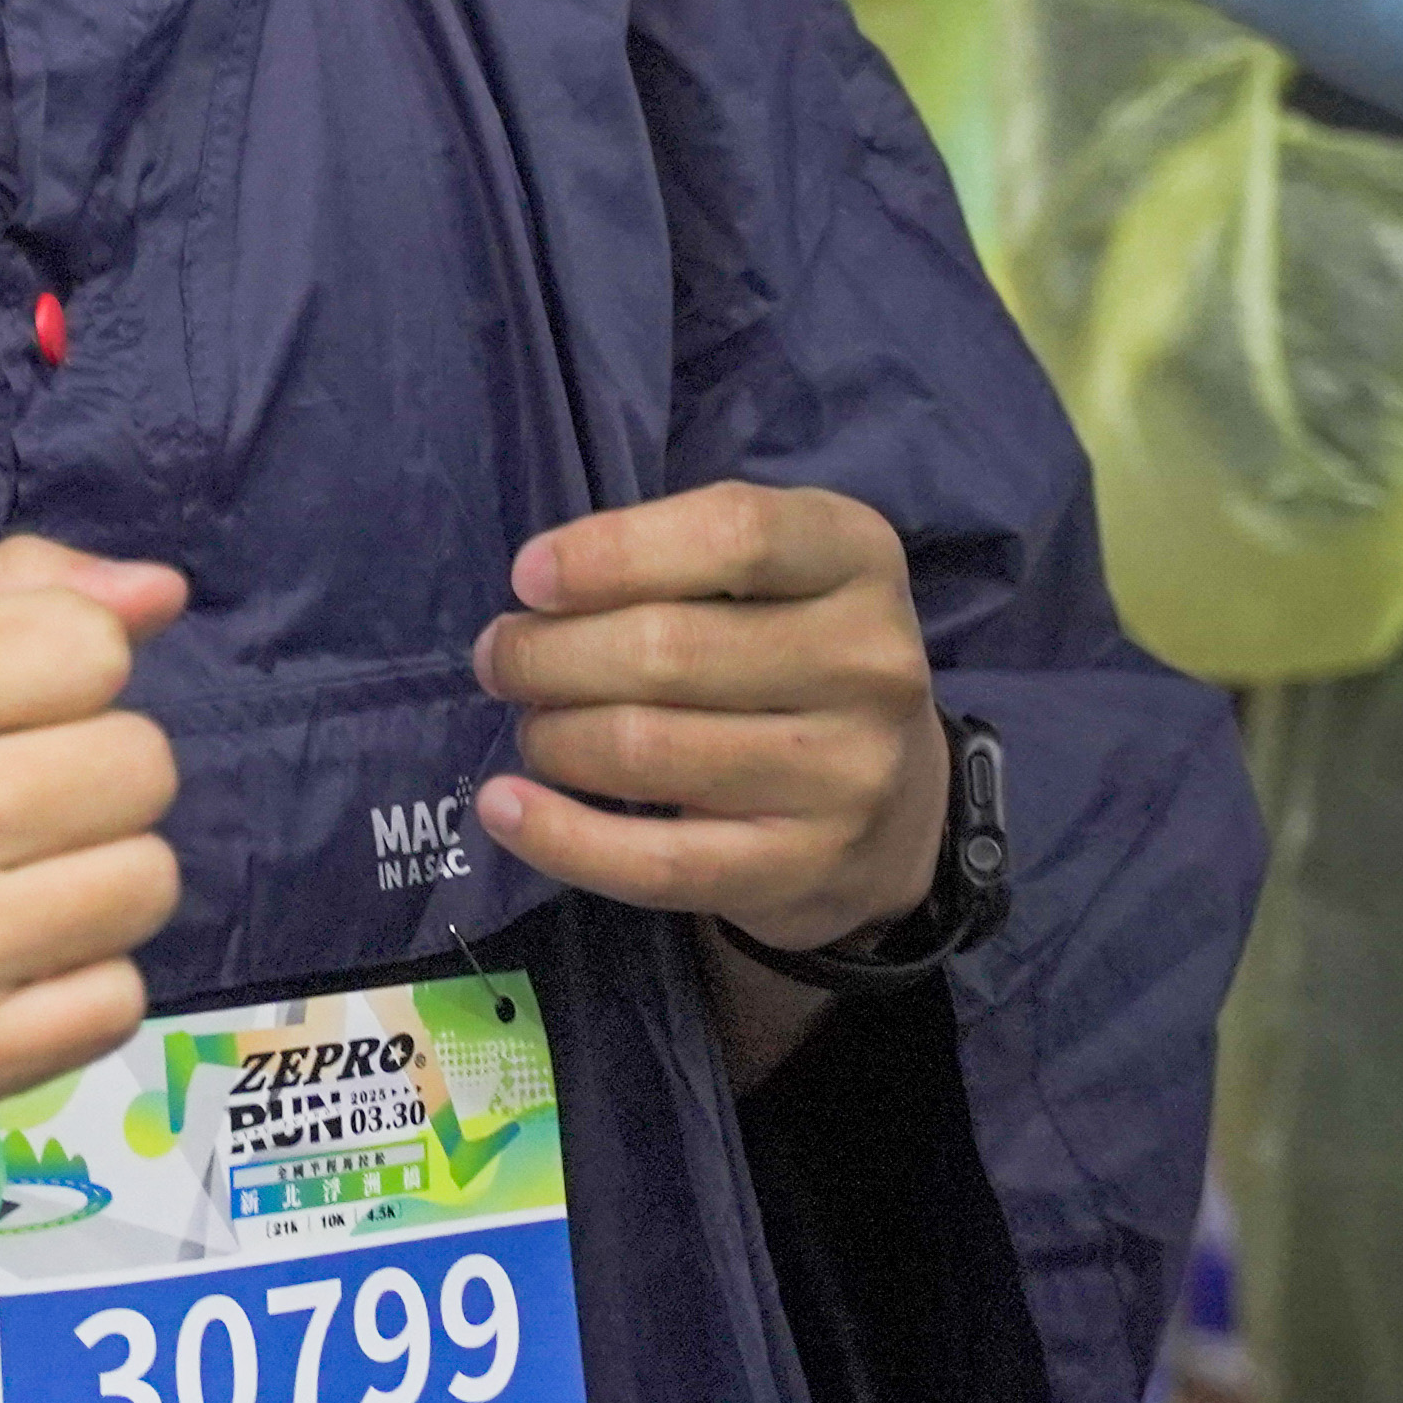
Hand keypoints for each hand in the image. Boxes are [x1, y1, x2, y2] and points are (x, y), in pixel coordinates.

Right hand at [0, 538, 184, 1314]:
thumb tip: (164, 593)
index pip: (92, 650)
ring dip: (100, 882)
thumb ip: (3, 592)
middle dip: (97, 777)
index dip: (71, 676)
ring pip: (147, 883)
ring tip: (8, 890)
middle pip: (140, 766)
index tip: (4, 715)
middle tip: (10, 810)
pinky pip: (117, 1004)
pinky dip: (78, 985)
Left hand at [474, 481, 944, 955]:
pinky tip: (505, 808)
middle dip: (549, 655)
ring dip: (553, 737)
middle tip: (503, 658)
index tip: (528, 577)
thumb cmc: (798, 657)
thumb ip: (681, 557)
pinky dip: (559, 835)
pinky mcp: (804, 869)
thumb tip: (539, 592)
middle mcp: (869, 663)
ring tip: (533, 728)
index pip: (735, 533)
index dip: (613, 551)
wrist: (898, 806)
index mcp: (859, 558)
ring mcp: (845, 774)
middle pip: (667, 649)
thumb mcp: (776, 576)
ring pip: (647, 750)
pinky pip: (654, 862)